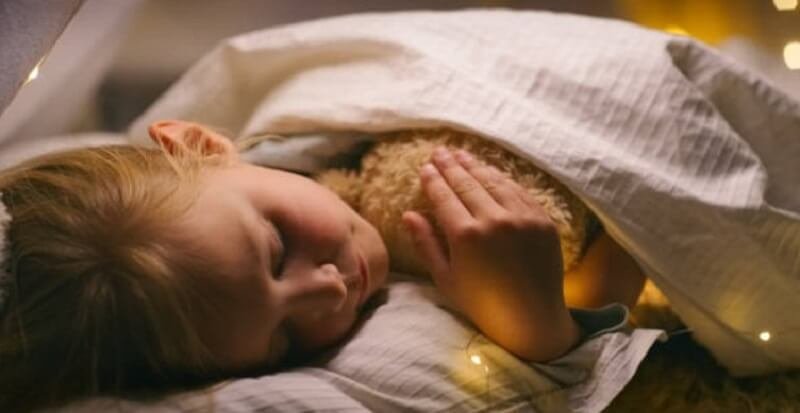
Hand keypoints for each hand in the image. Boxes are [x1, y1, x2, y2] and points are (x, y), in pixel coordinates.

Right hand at [403, 147, 565, 317]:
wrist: (532, 319)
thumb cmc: (483, 305)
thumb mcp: (446, 278)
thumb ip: (426, 243)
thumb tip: (409, 214)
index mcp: (466, 236)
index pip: (444, 197)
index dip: (434, 180)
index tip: (426, 167)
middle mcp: (494, 220)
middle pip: (468, 183)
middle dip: (451, 166)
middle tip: (440, 152)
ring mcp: (522, 217)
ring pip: (494, 182)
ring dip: (476, 167)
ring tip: (462, 156)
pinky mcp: (542, 220)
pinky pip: (519, 191)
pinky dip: (502, 179)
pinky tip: (491, 173)